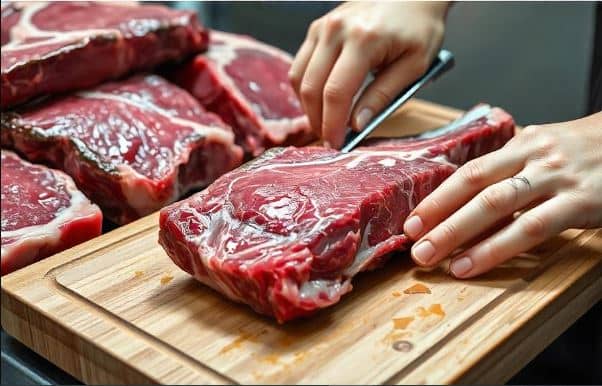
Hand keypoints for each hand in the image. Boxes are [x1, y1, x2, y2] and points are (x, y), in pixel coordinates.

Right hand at [289, 2, 448, 147]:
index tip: (336, 145)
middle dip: (317, 121)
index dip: (332, 125)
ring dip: (308, 107)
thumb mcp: (415, 65)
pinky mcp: (317, 28)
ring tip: (326, 123)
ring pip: (299, 78)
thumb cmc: (419, 27)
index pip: (337, 92)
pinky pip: (300, 65)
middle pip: (312, 88)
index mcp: (364, 39)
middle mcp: (336, 30)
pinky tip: (322, 101)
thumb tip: (357, 126)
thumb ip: (384, 96)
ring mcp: (323, 27)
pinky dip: (306, 88)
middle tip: (330, 141)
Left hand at [403, 112, 601, 277]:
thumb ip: (508, 166)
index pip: (468, 172)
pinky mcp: (580, 202)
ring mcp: (556, 179)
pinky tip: (472, 264)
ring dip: (458, 234)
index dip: (436, 199)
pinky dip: (496, 248)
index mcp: (520, 145)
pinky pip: (531, 228)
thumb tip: (466, 192)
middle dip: (439, 219)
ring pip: (497, 206)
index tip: (411, 222)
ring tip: (434, 258)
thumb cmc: (585, 151)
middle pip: (475, 188)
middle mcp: (533, 157)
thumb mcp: (544, 148)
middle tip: (413, 245)